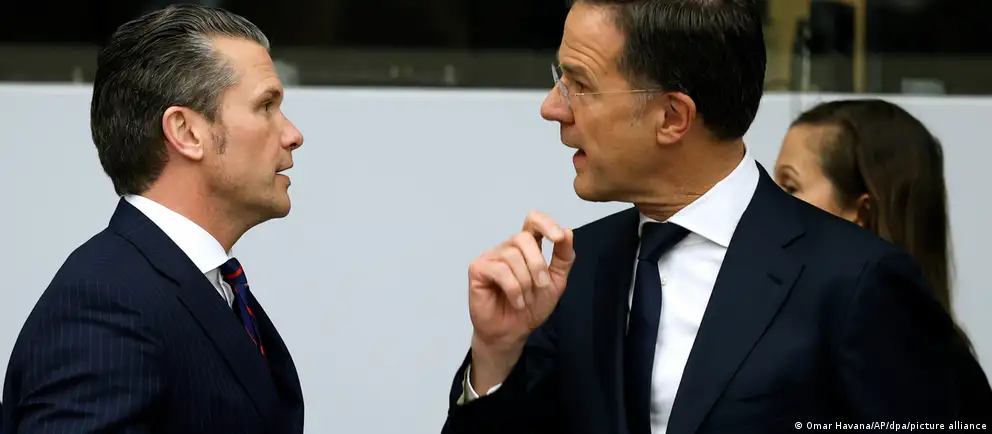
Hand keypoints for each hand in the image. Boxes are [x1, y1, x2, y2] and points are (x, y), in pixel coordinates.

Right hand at [466, 211, 574, 388]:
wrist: (513, 332)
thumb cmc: (531, 307)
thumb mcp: (556, 282)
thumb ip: (563, 258)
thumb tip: (568, 232)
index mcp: (527, 247)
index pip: (533, 221)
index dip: (546, 223)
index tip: (558, 238)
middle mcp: (508, 248)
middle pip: (523, 238)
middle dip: (537, 264)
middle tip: (542, 286)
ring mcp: (491, 257)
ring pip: (512, 256)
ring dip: (525, 282)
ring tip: (526, 299)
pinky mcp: (478, 269)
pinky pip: (499, 270)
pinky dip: (513, 289)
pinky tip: (516, 301)